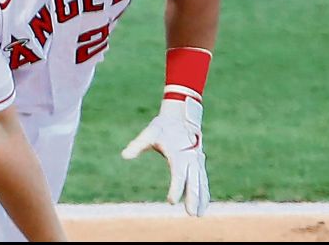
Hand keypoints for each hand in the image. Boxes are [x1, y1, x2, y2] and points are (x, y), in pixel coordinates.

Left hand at [121, 97, 209, 216]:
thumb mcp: (149, 133)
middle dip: (193, 198)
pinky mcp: (198, 162)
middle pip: (193, 182)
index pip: (178, 175)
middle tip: (191, 214)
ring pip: (200, 182)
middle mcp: (190, 159)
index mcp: (178, 154)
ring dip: (201, 198)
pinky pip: (202, 179)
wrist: (181, 115)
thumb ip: (137, 145)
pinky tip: (203, 204)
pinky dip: (204, 191)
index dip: (176, 188)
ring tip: (199, 214)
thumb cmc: (163, 126)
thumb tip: (124, 155)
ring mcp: (196, 161)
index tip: (171, 201)